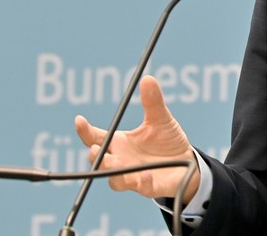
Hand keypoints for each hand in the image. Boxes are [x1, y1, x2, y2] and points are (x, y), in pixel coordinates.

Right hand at [74, 75, 199, 201]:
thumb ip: (152, 102)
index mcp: (120, 144)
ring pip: (115, 179)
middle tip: (93, 149)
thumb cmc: (167, 141)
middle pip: (100, 162)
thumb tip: (148, 78)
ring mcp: (134, 176)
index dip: (85, 131)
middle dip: (95, 157)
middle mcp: (122, 161)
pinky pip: (142, 188)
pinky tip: (144, 175)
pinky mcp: (150, 186)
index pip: (97, 138)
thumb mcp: (161, 119)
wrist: (187, 164)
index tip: (79, 120)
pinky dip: (142, 182)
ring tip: (113, 162)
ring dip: (112, 172)